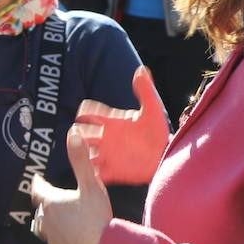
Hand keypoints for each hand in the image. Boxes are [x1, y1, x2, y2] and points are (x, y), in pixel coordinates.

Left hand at [29, 129, 112, 243]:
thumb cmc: (97, 218)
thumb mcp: (91, 185)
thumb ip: (80, 161)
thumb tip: (72, 135)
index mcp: (52, 202)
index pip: (38, 189)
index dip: (38, 183)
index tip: (38, 179)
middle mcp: (46, 220)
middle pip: (41, 208)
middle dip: (46, 201)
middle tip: (52, 196)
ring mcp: (52, 238)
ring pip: (46, 225)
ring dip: (51, 219)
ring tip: (60, 216)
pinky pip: (55, 241)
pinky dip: (60, 235)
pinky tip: (70, 236)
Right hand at [74, 66, 169, 184]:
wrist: (167, 156)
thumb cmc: (159, 131)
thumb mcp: (153, 109)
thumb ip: (146, 90)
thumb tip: (141, 69)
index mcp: (111, 121)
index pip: (87, 113)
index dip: (84, 112)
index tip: (87, 114)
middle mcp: (106, 137)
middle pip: (80, 133)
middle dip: (77, 134)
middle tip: (81, 137)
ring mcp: (107, 154)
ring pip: (83, 154)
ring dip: (79, 154)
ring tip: (84, 155)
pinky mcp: (112, 172)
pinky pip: (94, 174)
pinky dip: (90, 173)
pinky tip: (93, 172)